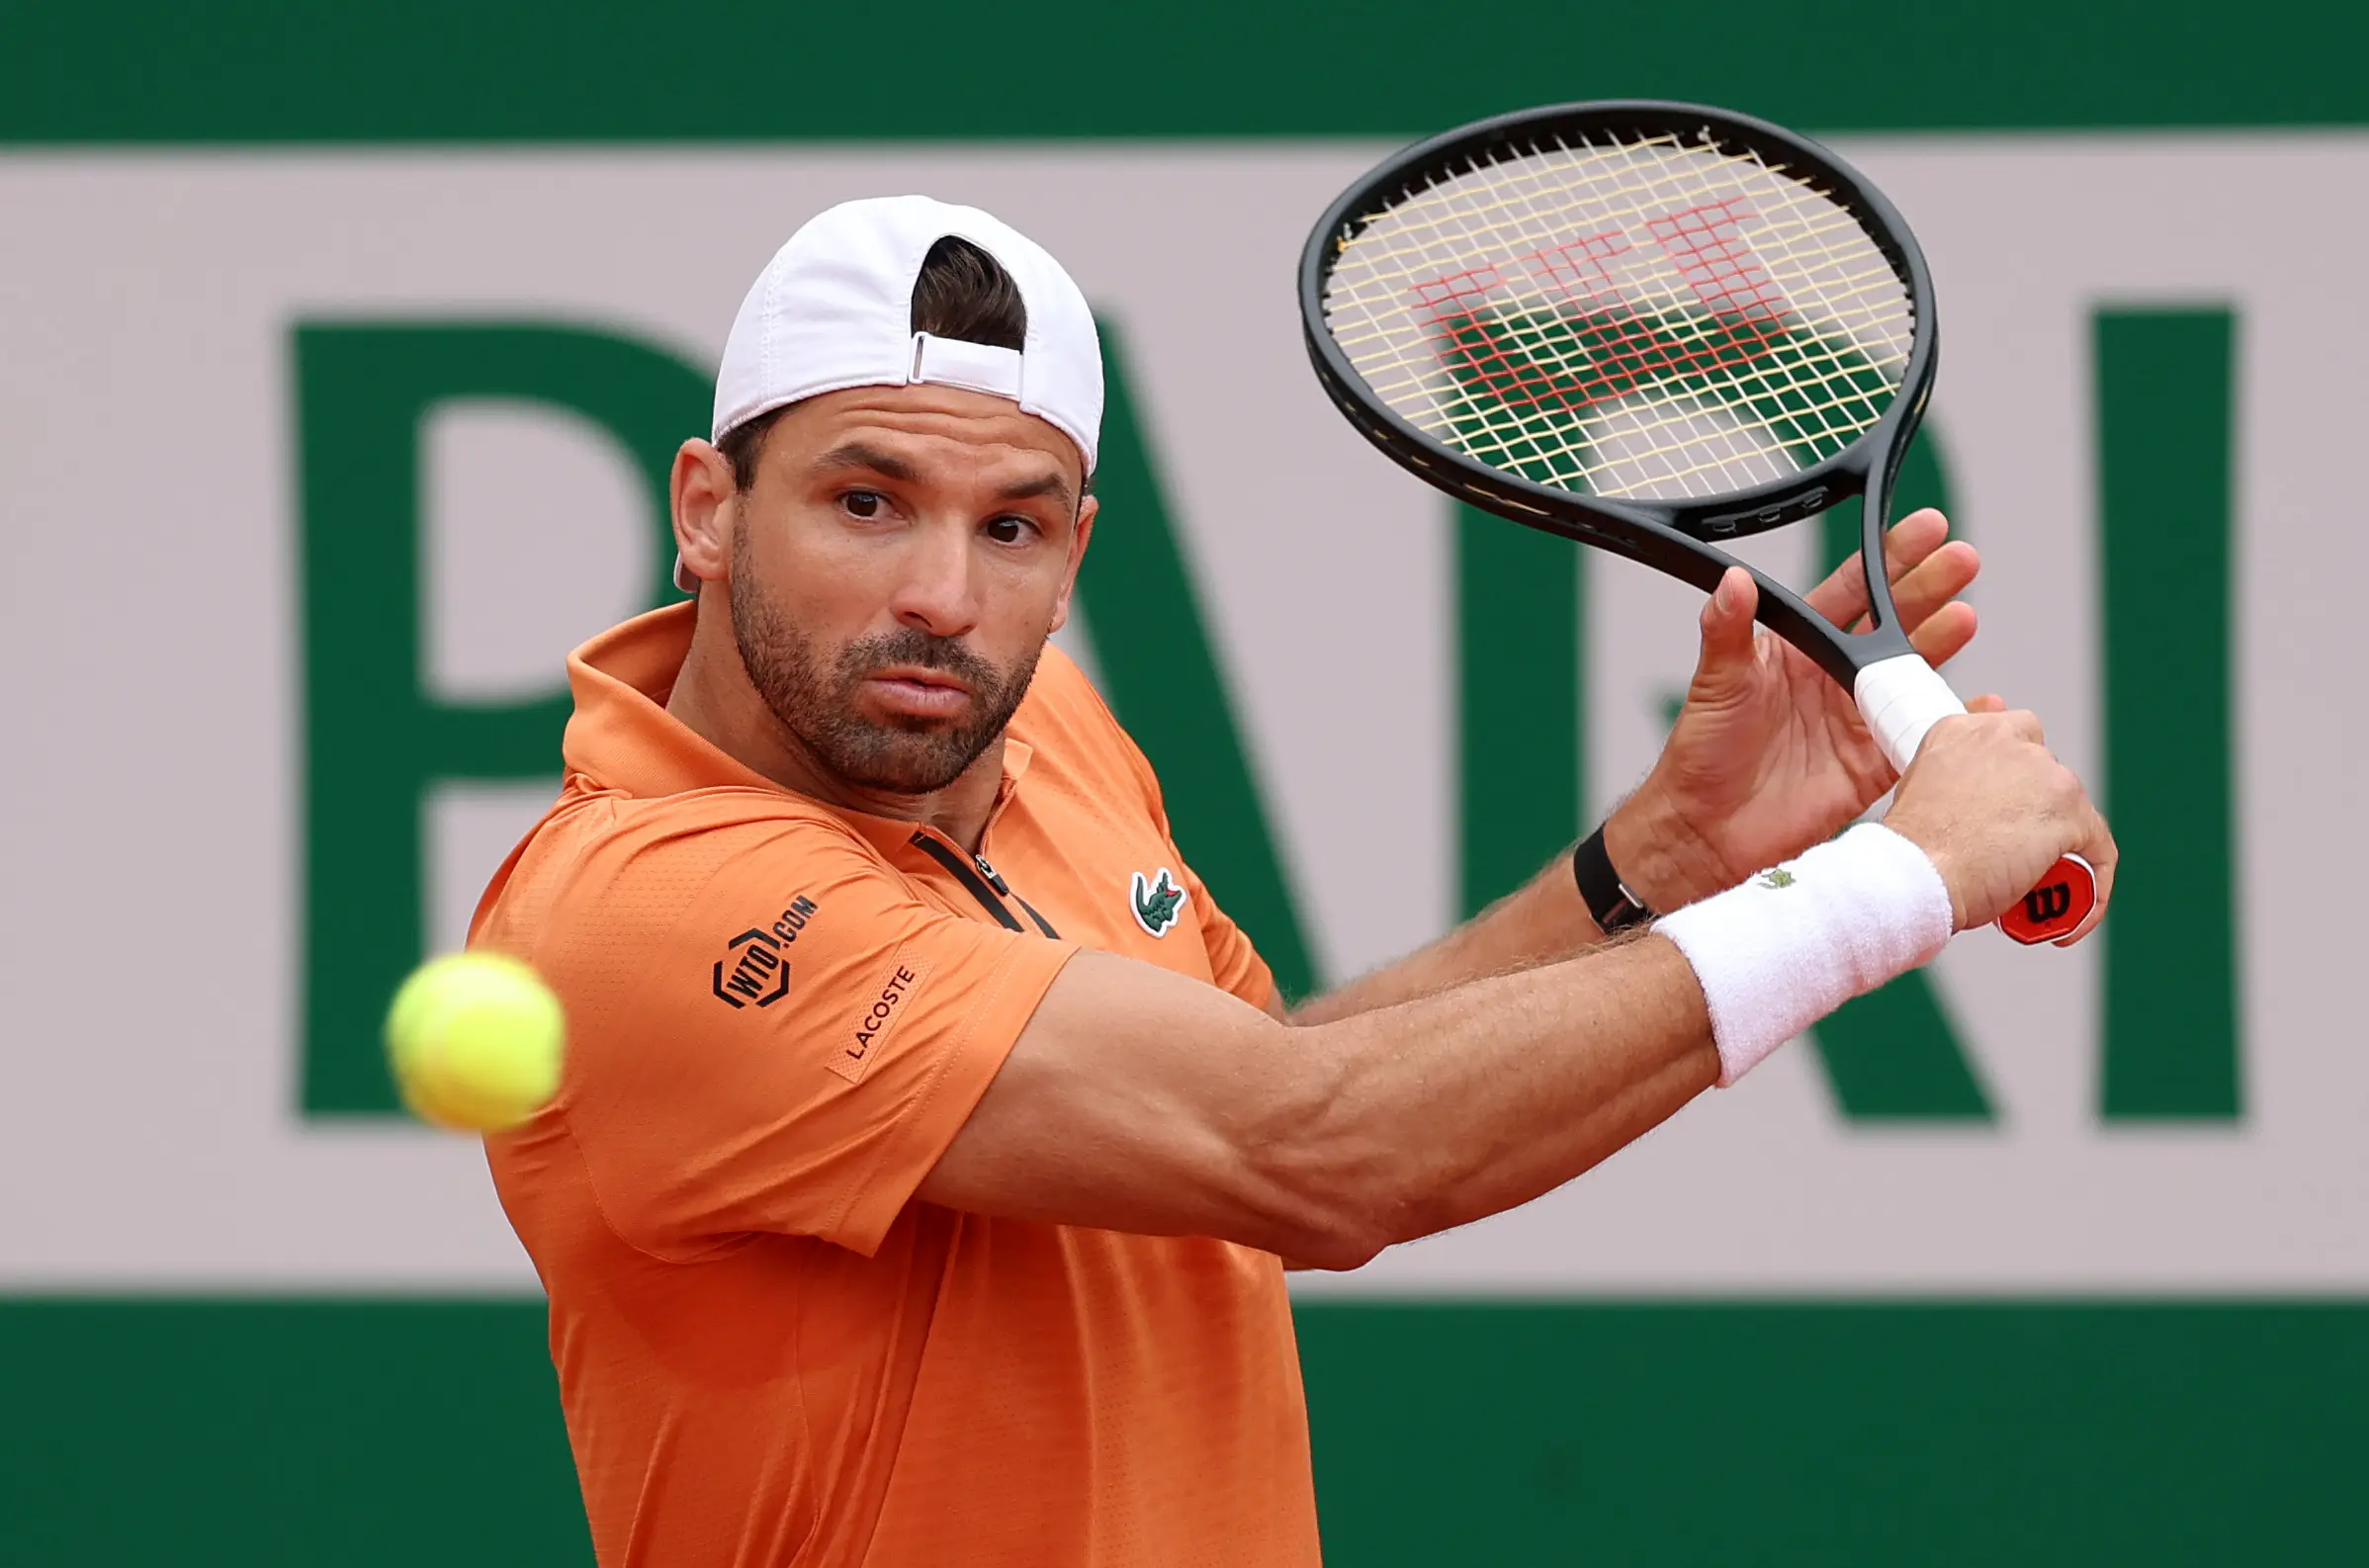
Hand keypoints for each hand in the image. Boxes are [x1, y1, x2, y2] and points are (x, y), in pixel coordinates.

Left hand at [1607, 509, 1981, 910]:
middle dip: (1929, 589)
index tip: (1925, 529)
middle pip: (1893, 623)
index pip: (1852, 591)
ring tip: (1966, 614)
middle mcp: (1833, 677)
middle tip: (1964, 559)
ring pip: (1912, 673)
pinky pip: (1921, 735)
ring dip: (1942, 644)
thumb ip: (1727, 631)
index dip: (1889, 559)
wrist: (1708, 832)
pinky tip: (1982, 702)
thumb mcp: (1715, 683)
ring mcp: (1856, 719)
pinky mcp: (1872, 765)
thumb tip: (1732, 580)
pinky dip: (1953, 719)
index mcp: (1798, 648)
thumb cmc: (1703, 754)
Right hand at [1882, 709, 2117, 941]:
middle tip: (2011, 852)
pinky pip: (2098, 851)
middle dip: (2036, 813)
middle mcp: (2008, 739)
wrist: (1915, 872)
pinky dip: (2093, 886)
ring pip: (2073, 810)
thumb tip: (1976, 806)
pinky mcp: (2070, 812)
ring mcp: (2045, 773)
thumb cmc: (1909, 848)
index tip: (2008, 806)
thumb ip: (1948, 780)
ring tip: (2033, 887)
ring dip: (2061, 846)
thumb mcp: (1913, 792)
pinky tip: (2069, 917)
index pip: (2014, 738)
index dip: (2014, 778)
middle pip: (2045, 774)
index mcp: (1966, 730)